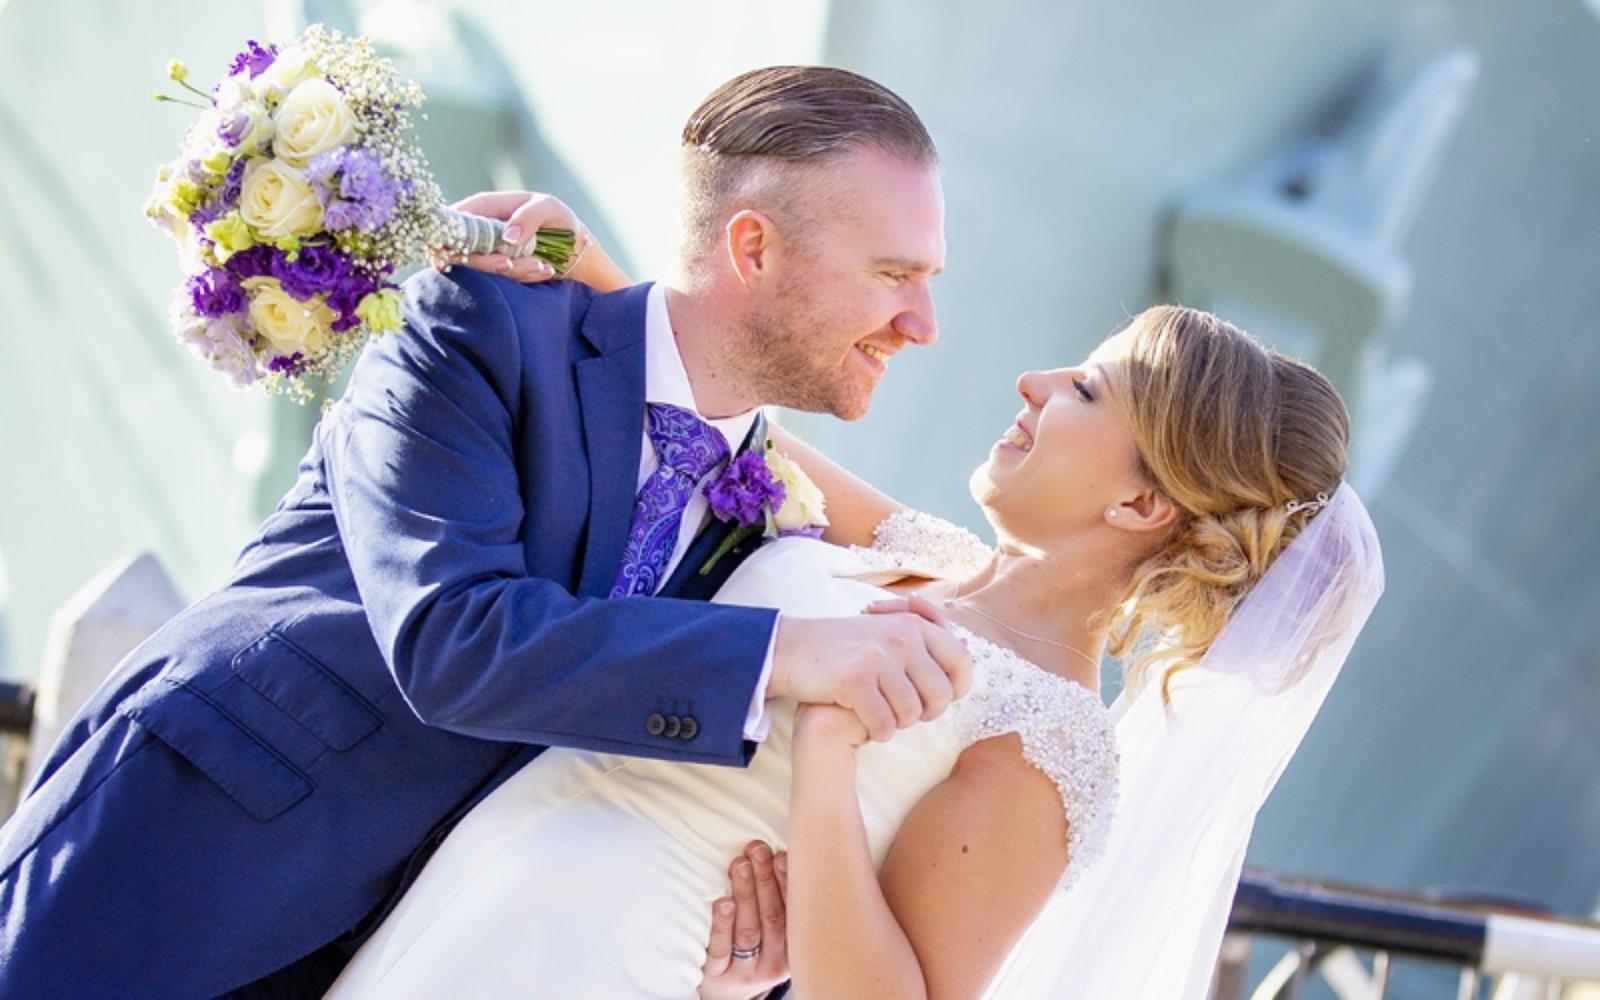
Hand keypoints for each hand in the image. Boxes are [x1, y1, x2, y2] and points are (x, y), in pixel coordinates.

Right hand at [429, 190, 586, 283]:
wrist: (575, 248)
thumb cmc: (558, 219)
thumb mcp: (548, 208)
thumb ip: (529, 217)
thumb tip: (507, 237)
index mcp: (485, 207)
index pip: (452, 218)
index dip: (446, 235)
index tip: (459, 251)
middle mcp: (480, 231)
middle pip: (460, 251)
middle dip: (486, 262)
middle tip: (510, 263)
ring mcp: (488, 253)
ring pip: (481, 270)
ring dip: (512, 271)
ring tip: (540, 264)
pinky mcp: (499, 273)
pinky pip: (501, 281)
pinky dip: (523, 278)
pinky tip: (544, 269)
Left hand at [699, 840, 789, 999]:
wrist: (726, 997)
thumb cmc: (752, 954)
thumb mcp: (772, 937)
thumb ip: (776, 904)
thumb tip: (776, 854)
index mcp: (792, 948)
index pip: (793, 912)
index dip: (787, 882)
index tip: (781, 854)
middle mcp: (774, 962)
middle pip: (771, 917)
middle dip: (764, 879)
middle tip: (756, 850)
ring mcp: (747, 972)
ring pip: (748, 931)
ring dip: (745, 893)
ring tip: (740, 866)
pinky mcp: (720, 977)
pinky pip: (721, 951)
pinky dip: (722, 925)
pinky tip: (723, 903)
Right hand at [769, 594, 971, 743]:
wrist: (790, 648)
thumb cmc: (842, 646)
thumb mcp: (885, 629)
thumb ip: (924, 640)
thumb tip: (967, 651)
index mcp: (914, 625)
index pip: (961, 662)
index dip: (956, 688)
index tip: (936, 700)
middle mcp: (901, 637)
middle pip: (940, 696)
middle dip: (924, 713)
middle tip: (902, 712)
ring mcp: (879, 658)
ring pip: (912, 713)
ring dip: (897, 723)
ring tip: (880, 715)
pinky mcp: (856, 680)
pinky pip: (884, 723)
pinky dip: (877, 731)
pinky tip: (866, 723)